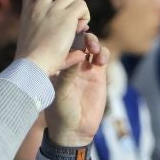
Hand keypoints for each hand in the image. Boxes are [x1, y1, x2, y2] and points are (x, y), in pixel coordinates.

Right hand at [13, 0, 91, 77]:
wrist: (31, 68)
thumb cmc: (31, 64)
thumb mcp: (32, 45)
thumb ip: (46, 36)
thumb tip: (74, 39)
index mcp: (27, 12)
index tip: (52, 4)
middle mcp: (39, 6)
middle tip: (68, 8)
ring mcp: (52, 10)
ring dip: (78, 5)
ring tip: (77, 23)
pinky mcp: (66, 18)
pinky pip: (82, 6)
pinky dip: (85, 16)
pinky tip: (80, 30)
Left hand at [46, 30, 107, 146]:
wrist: (74, 131)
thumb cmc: (60, 112)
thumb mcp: (61, 90)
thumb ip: (69, 72)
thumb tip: (77, 53)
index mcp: (57, 65)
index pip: (62, 44)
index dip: (67, 34)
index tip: (71, 29)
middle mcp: (70, 64)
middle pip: (78, 41)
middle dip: (83, 36)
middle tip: (86, 38)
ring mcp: (84, 69)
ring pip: (91, 47)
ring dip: (94, 43)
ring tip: (93, 48)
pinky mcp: (97, 76)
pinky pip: (102, 58)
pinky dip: (103, 54)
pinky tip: (100, 59)